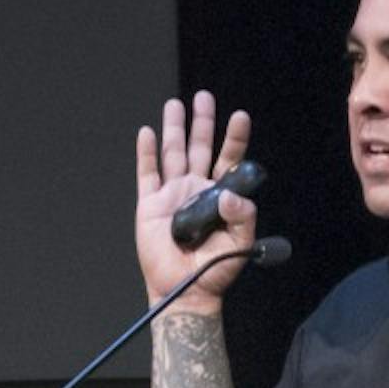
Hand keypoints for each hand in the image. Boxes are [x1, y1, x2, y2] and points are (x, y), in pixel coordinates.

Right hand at [135, 91, 255, 310]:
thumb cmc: (215, 270)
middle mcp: (195, 189)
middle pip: (199, 147)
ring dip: (174, 129)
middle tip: (204, 97)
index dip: (234, 138)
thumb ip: (242, 216)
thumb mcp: (239, 244)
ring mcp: (171, 194)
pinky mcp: (149, 205)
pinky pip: (147, 174)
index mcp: (219, 195)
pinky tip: (147, 132)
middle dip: (202, 122)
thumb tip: (229, 194)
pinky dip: (146, 153)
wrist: (184, 289)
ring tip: (175, 105)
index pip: (229, 159)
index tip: (240, 116)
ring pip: (173, 154)